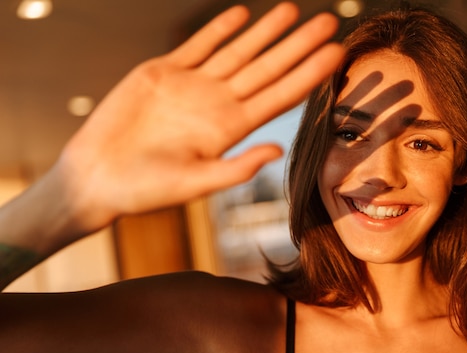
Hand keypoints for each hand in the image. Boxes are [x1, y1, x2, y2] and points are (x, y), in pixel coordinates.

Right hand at [55, 2, 342, 231]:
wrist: (98, 177)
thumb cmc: (146, 189)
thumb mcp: (194, 183)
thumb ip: (236, 169)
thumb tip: (277, 151)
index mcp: (231, 129)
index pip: (280, 96)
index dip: (309, 74)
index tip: (336, 54)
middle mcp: (219, 104)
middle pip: (268, 68)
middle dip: (299, 44)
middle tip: (329, 21)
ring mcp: (193, 86)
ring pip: (238, 51)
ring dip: (266, 31)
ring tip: (292, 9)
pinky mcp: (163, 73)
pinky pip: (198, 45)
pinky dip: (219, 29)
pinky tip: (242, 15)